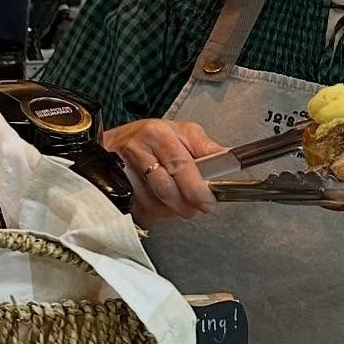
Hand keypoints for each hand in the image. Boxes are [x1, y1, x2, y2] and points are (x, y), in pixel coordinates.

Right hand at [101, 119, 229, 223]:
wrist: (113, 144)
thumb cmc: (151, 138)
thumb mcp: (181, 132)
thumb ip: (205, 147)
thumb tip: (230, 158)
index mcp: (159, 134)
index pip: (182, 165)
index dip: (197, 187)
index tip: (209, 200)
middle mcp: (139, 149)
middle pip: (166, 187)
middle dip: (187, 203)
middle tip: (200, 207)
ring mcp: (124, 170)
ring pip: (155, 201)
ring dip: (173, 209)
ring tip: (182, 203)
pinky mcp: (116, 187)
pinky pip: (142, 208)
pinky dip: (157, 211)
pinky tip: (163, 203)